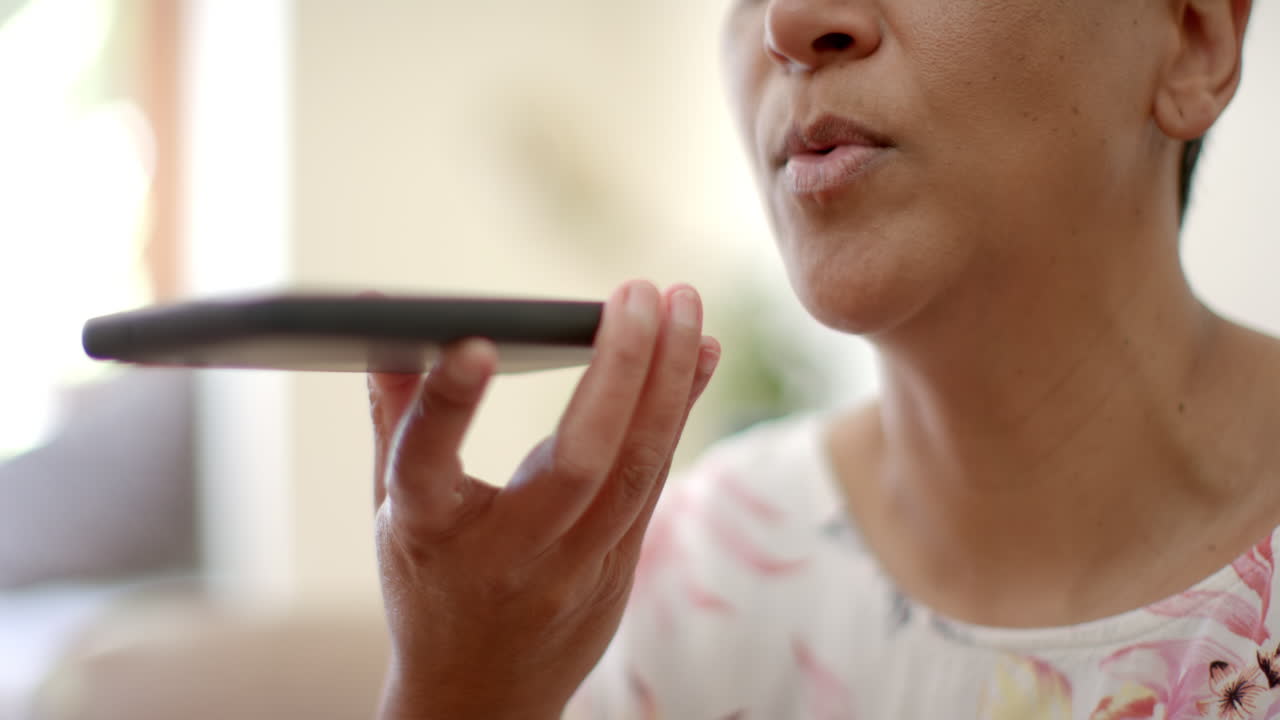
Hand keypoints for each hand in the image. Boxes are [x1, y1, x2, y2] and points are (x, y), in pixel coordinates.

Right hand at [368, 281, 719, 718]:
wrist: (479, 695)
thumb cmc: (428, 581)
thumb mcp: (392, 506)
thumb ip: (395, 410)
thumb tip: (380, 312)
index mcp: (427, 531)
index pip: (427, 463)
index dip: (448, 404)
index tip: (479, 342)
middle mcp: (507, 554)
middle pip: (577, 464)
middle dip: (618, 368)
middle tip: (636, 290)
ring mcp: (572, 569)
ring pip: (635, 470)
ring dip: (668, 380)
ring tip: (684, 303)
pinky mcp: (617, 569)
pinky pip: (654, 481)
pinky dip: (679, 412)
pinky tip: (699, 353)